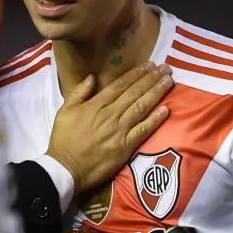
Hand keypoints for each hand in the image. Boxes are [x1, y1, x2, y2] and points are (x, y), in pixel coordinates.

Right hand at [47, 63, 172, 194]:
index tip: (149, 65)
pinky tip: (166, 110)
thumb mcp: (65, 111)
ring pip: (142, 107)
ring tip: (169, 81)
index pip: (120, 85)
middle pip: (134, 93)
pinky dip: (155, 120)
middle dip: (151, 79)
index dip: (136, 74)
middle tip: (165, 68)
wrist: (66, 168)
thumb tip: (92, 76)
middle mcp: (111, 114)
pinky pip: (144, 130)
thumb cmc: (64, 140)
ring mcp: (120, 130)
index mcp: (96, 105)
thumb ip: (79, 92)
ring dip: (156, 93)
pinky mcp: (126, 147)